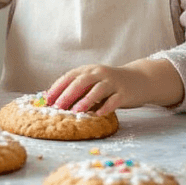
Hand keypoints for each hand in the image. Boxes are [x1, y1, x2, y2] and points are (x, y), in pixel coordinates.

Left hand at [46, 57, 184, 114]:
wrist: (138, 79)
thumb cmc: (109, 84)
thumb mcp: (92, 82)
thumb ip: (77, 89)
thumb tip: (53, 100)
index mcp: (88, 70)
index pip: (69, 76)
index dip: (57, 87)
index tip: (47, 99)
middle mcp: (100, 73)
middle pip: (82, 82)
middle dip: (68, 94)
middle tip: (58, 106)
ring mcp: (113, 82)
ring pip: (98, 89)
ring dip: (86, 100)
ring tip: (77, 110)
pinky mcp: (125, 93)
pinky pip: (115, 100)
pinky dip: (106, 107)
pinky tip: (99, 114)